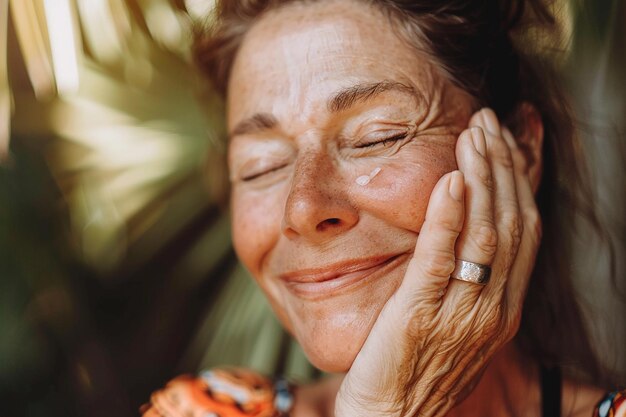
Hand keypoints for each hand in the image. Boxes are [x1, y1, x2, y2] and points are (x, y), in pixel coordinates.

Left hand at [335, 108, 541, 416]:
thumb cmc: (417, 369)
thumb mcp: (454, 321)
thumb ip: (464, 279)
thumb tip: (461, 230)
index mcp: (502, 306)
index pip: (523, 230)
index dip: (520, 181)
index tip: (509, 139)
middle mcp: (493, 308)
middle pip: (510, 224)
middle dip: (502, 167)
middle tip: (488, 121)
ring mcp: (460, 313)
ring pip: (484, 235)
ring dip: (481, 179)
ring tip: (473, 135)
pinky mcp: (419, 316)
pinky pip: (440, 260)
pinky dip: (448, 218)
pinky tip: (450, 181)